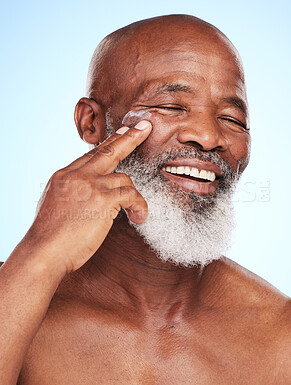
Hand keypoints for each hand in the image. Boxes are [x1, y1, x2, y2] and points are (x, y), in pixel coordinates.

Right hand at [24, 120, 151, 274]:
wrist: (44, 252)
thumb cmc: (51, 236)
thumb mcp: (56, 204)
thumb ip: (74, 191)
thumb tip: (90, 192)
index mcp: (65, 176)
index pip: (91, 155)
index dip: (110, 142)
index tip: (123, 131)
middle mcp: (77, 175)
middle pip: (108, 150)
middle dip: (130, 137)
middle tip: (145, 126)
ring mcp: (90, 185)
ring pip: (124, 179)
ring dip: (133, 196)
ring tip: (136, 213)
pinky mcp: (103, 199)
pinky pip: (131, 196)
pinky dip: (139, 206)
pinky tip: (138, 217)